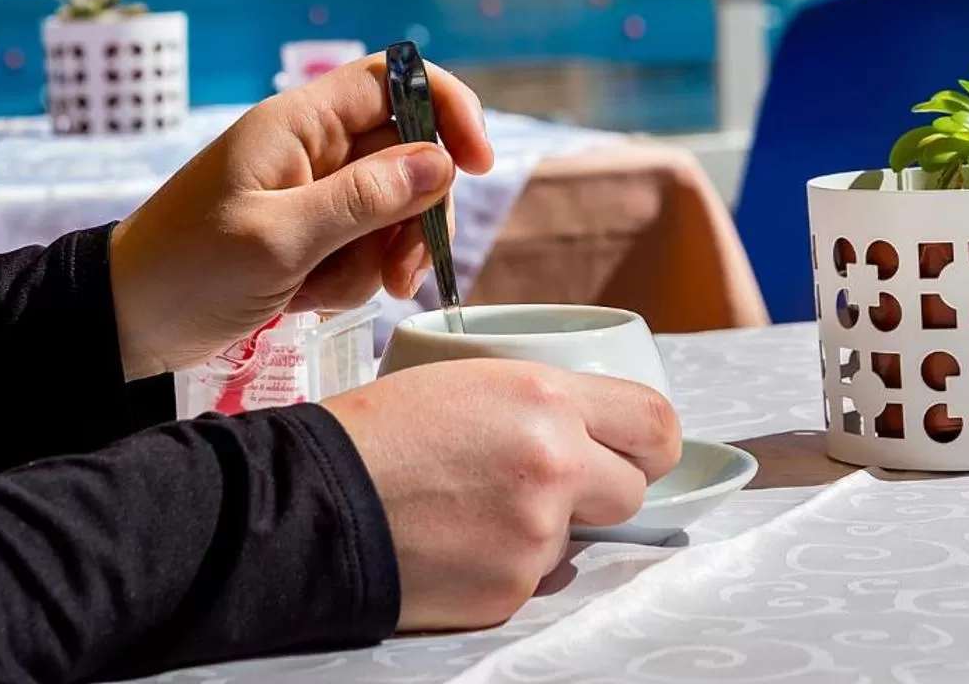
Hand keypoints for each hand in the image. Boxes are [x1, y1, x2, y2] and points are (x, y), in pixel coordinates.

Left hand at [108, 55, 493, 378]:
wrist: (121, 323)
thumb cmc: (184, 271)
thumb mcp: (279, 240)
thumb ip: (364, 200)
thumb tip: (443, 162)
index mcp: (299, 123)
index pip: (395, 79)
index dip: (447, 107)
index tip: (478, 163)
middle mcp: (312, 148)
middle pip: (409, 154)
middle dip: (418, 215)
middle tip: (404, 274)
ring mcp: (311, 191)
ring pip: (392, 208)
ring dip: (380, 257)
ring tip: (329, 294)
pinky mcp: (306, 234)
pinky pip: (363, 245)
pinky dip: (351, 277)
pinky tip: (308, 299)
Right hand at [325, 361, 681, 630]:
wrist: (312, 499)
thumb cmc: (382, 428)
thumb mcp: (473, 379)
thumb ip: (545, 405)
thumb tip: (596, 432)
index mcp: (547, 398)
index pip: (656, 423)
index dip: (652, 441)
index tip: (638, 449)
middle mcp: (555, 465)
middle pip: (633, 489)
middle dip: (601, 490)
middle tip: (552, 485)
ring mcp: (536, 534)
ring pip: (578, 537)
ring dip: (545, 529)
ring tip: (474, 509)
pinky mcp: (510, 589)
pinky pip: (534, 577)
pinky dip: (506, 566)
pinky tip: (457, 544)